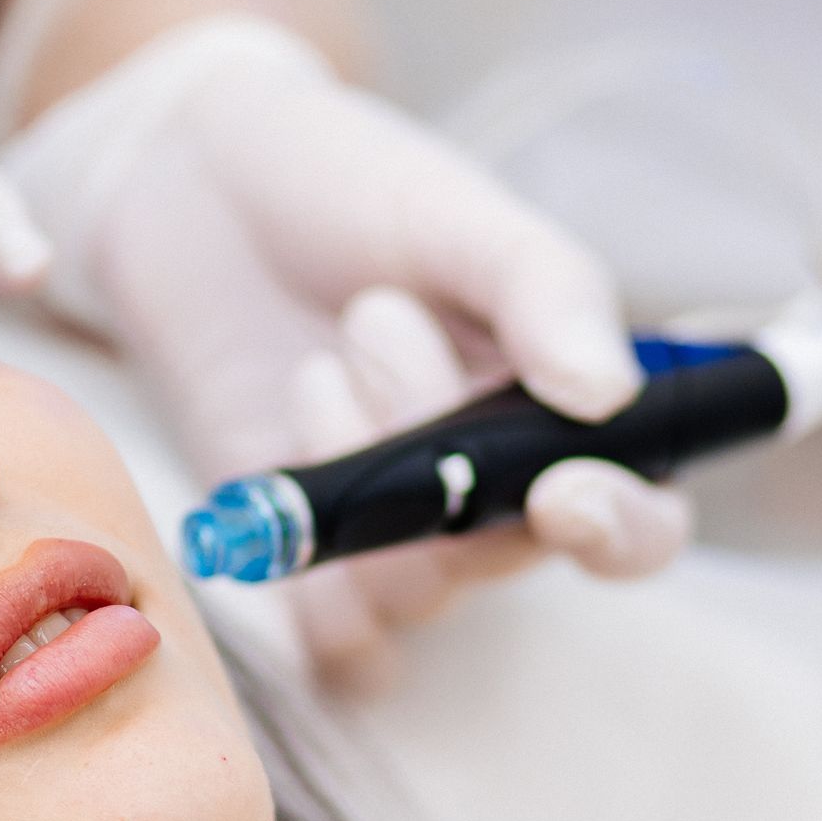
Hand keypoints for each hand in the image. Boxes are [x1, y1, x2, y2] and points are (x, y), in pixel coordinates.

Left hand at [0, 16, 690, 684]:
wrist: (184, 173)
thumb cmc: (342, 181)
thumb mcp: (457, 212)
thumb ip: (544, 291)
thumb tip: (610, 397)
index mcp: (560, 406)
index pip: (637, 521)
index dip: (620, 531)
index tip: (559, 493)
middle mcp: (486, 484)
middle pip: (503, 556)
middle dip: (433, 445)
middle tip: (376, 316)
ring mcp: (392, 525)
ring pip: (411, 592)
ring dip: (359, 474)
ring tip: (319, 359)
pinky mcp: (302, 548)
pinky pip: (334, 647)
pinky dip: (310, 598)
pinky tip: (272, 499)